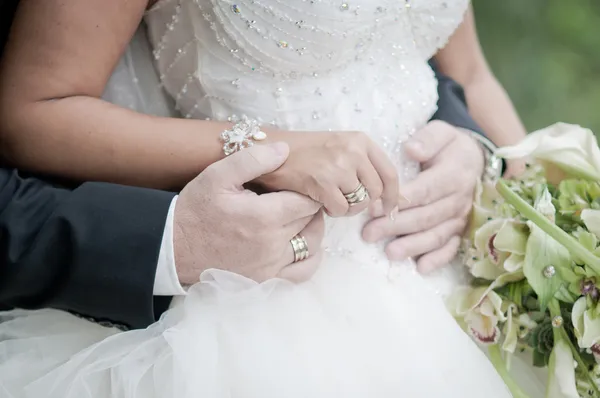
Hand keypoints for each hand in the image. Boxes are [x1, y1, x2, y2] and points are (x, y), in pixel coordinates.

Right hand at [174, 143, 324, 284]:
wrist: (173, 248)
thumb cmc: (196, 209)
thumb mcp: (217, 175)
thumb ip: (252, 160)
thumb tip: (285, 150)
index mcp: (264, 216)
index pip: (307, 201)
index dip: (307, 189)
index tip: (298, 183)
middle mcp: (272, 244)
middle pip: (311, 221)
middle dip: (309, 206)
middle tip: (296, 196)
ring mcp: (270, 266)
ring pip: (312, 245)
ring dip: (312, 228)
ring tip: (298, 216)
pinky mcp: (266, 280)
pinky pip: (302, 272)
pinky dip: (309, 257)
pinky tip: (301, 243)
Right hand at [257, 131, 399, 217]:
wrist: (267, 150)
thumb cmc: (303, 152)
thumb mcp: (339, 149)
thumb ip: (365, 167)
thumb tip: (397, 197)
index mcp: (360, 140)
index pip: (389, 173)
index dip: (394, 195)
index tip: (390, 208)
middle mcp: (353, 150)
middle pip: (375, 191)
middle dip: (363, 203)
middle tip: (345, 202)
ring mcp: (338, 166)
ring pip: (358, 203)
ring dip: (345, 208)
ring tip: (329, 198)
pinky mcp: (322, 182)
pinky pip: (340, 209)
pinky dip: (331, 211)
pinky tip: (319, 201)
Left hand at [362, 121, 483, 272]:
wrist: (473, 159)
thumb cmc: (448, 147)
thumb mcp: (441, 132)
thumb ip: (427, 139)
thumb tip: (411, 149)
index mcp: (453, 174)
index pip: (424, 190)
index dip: (398, 200)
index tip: (372, 206)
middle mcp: (458, 199)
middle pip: (426, 216)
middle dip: (396, 226)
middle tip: (368, 234)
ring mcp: (460, 217)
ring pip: (436, 235)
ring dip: (413, 246)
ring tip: (389, 253)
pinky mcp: (460, 230)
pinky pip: (451, 247)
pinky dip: (438, 259)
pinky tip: (421, 268)